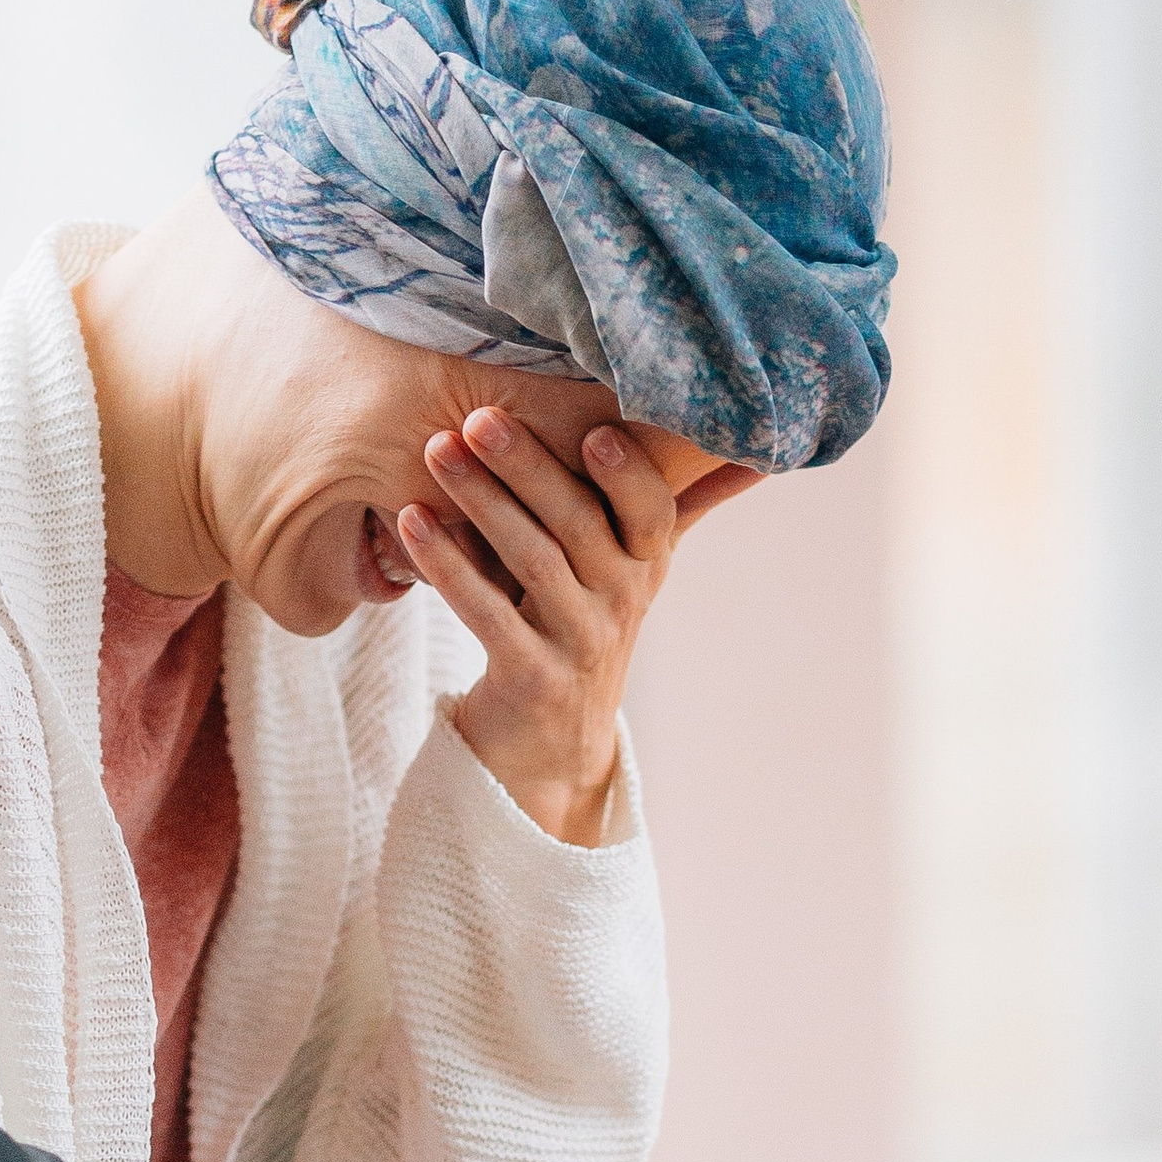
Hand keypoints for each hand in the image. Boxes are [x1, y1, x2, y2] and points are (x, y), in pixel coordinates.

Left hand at [397, 410, 759, 844]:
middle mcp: (622, 602)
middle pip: (579, 525)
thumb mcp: (632, 569)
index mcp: (645, 565)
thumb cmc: (583, 626)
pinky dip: (447, 563)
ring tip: (438, 453)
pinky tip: (411, 521)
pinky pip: (486, 612)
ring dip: (482, 502)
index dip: (628, 474)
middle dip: (528, 467)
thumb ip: (676, 506)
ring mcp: (579, 644)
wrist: (551, 743)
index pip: (653, 513)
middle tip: (480, 418)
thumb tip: (750, 453)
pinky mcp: (531, 678)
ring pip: (532, 561)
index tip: (594, 429)